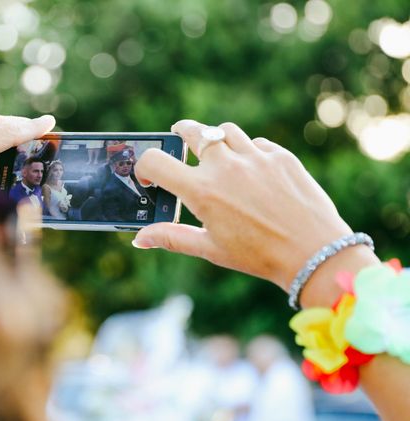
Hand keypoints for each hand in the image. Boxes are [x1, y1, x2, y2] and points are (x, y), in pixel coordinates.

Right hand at [132, 120, 375, 295]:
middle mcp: (226, 167)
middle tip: (179, 140)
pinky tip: (252, 172)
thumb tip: (140, 239)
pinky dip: (248, 151)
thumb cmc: (258, 255)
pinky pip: (256, 143)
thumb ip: (172, 237)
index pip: (156, 162)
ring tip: (218, 157)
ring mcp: (255, 157)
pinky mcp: (280, 156)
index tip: (150, 174)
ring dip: (215, 140)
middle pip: (191, 131)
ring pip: (224, 131)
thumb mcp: (210, 248)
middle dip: (180, 134)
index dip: (145, 166)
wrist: (314, 252)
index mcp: (202, 191)